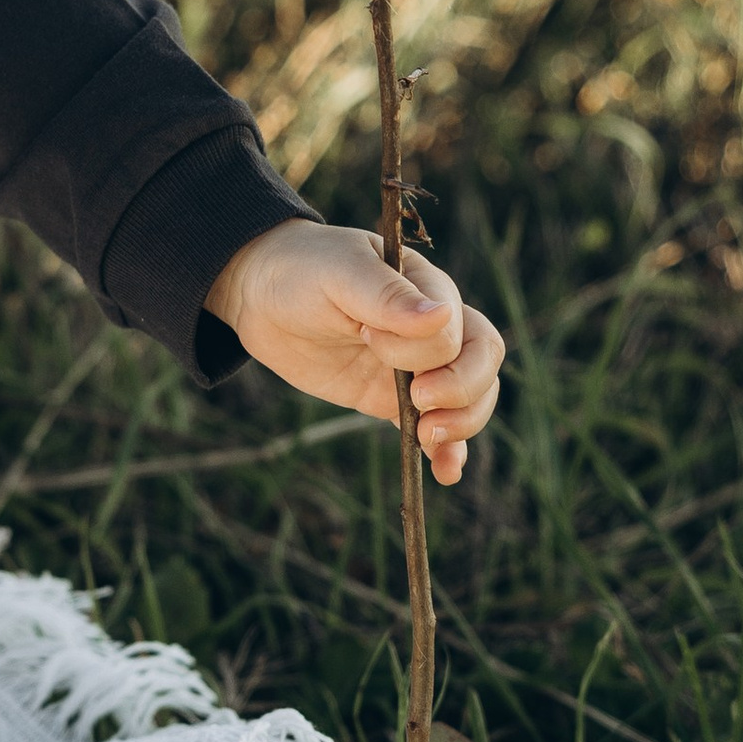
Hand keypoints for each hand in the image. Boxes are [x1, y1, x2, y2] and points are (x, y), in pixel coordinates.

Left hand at [203, 219, 502, 486]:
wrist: (261, 297)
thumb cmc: (302, 270)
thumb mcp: (339, 273)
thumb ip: (387, 296)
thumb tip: (443, 316)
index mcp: (429, 289)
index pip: (457, 329)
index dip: (421, 347)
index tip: (367, 337)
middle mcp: (433, 328)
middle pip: (481, 362)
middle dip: (459, 389)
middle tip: (417, 402)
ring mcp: (417, 366)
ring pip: (472, 397)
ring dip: (463, 423)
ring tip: (429, 439)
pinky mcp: (395, 398)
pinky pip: (436, 426)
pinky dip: (448, 451)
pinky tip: (445, 471)